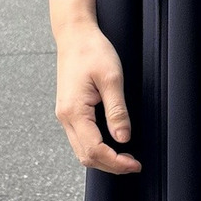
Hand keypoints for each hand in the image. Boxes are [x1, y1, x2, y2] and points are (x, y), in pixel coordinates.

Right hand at [54, 24, 141, 174]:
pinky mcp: (69, 110)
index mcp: (74, 111)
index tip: (135, 165)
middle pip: (85, 156)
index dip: (115, 162)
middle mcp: (65, 117)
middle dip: (110, 165)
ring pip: (81, 149)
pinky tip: (112, 144)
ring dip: (103, 158)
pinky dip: (96, 147)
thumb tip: (123, 139)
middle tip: (134, 165)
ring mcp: (65, 114)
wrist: (74, 35)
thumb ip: (117, 111)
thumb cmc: (93, 51)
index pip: (94, 150)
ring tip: (125, 158)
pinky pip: (80, 138)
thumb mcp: (112, 78)